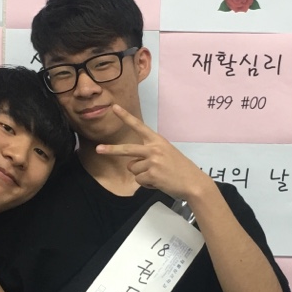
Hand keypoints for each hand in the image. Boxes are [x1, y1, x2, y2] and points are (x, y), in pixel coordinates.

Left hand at [95, 104, 210, 201]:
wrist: (193, 183)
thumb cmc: (180, 169)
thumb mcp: (166, 154)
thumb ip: (149, 155)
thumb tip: (131, 165)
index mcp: (157, 141)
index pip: (139, 126)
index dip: (125, 116)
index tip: (114, 107)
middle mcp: (154, 149)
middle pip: (127, 149)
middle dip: (111, 150)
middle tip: (98, 149)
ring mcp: (153, 162)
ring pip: (133, 169)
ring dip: (142, 175)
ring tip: (158, 175)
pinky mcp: (152, 175)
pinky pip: (139, 180)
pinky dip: (147, 184)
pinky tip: (159, 182)